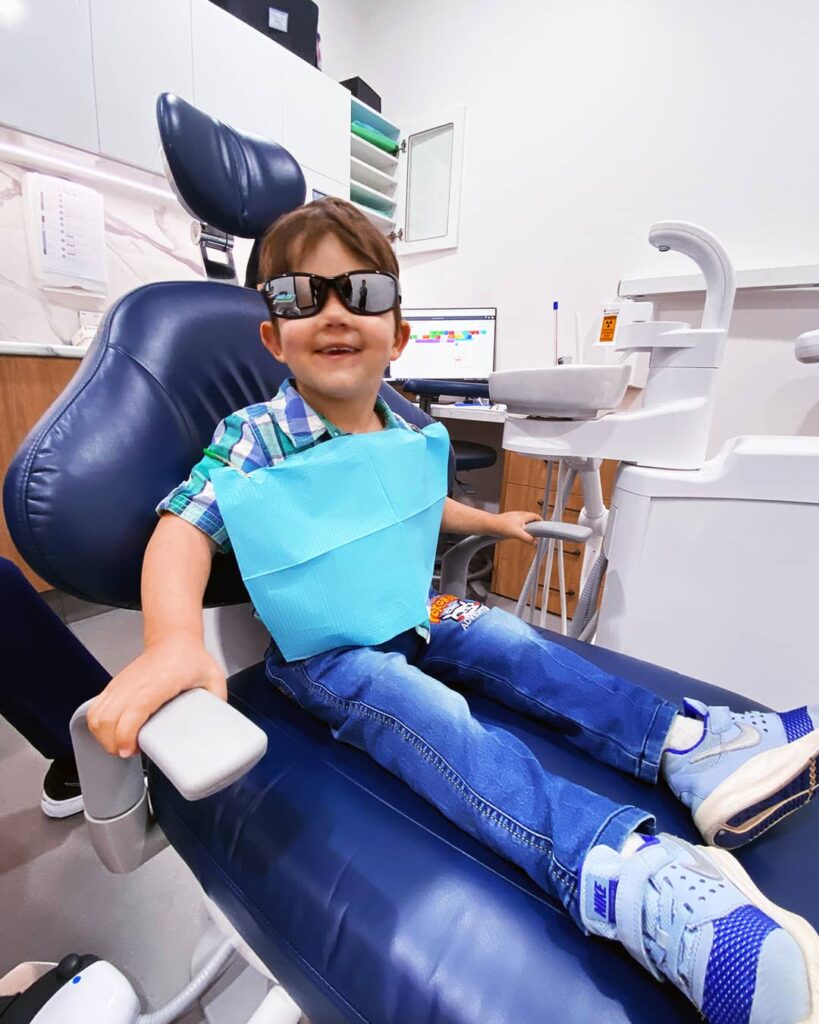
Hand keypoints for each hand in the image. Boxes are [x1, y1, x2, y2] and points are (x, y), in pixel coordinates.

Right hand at [87, 633, 226, 757]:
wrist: (173, 639)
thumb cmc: (189, 657)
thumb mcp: (213, 678)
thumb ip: (217, 702)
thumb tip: (218, 725)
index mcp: (158, 683)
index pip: (132, 710)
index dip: (126, 735)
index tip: (130, 750)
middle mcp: (134, 684)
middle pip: (106, 718)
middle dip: (112, 743)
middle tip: (128, 752)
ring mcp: (122, 684)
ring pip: (96, 714)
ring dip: (102, 736)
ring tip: (120, 746)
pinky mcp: (115, 686)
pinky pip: (95, 708)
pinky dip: (98, 726)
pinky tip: (112, 734)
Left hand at [492, 510, 540, 545]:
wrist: (489, 525)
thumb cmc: (502, 526)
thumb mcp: (518, 534)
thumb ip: (528, 538)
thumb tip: (535, 542)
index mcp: (524, 515)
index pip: (536, 516)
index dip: (541, 522)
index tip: (544, 528)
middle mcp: (519, 515)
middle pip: (530, 519)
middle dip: (533, 526)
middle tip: (535, 534)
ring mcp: (513, 517)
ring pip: (523, 522)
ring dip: (525, 528)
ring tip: (525, 536)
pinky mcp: (507, 521)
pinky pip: (516, 525)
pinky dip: (518, 529)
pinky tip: (515, 535)